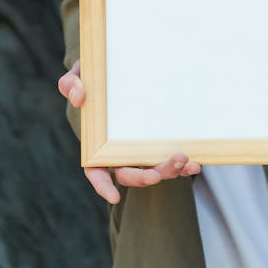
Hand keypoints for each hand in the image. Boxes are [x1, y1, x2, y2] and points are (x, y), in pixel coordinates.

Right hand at [58, 61, 201, 203]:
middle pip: (129, 174)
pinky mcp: (157, 142)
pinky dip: (183, 165)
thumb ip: (71, 84)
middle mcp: (119, 152)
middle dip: (143, 178)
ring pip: (152, 169)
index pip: (95, 171)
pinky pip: (169, 157)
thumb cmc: (94, 77)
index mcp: (96, 143)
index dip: (103, 186)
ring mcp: (139, 149)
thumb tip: (79, 97)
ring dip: (168, 171)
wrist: (118, 70)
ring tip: (184, 160)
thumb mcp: (79, 76)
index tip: (114, 197)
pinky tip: (196, 164)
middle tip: (156, 175)